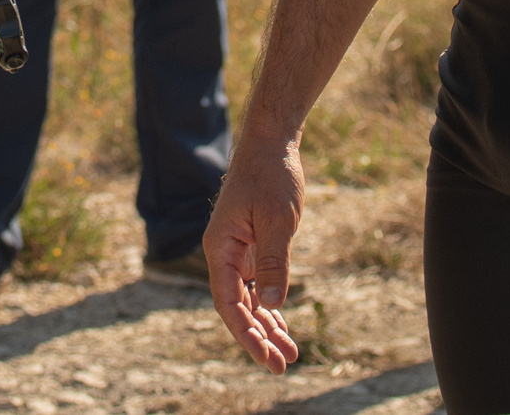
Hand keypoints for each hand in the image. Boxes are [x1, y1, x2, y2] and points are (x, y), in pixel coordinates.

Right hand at [201, 128, 305, 373]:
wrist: (272, 144)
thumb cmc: (271, 176)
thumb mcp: (277, 221)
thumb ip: (274, 263)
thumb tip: (270, 304)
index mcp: (220, 248)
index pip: (228, 303)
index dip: (246, 334)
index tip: (266, 357)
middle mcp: (224, 254)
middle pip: (238, 307)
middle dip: (259, 338)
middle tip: (282, 366)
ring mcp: (238, 251)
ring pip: (249, 299)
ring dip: (267, 326)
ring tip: (289, 354)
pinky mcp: (253, 247)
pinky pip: (258, 285)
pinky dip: (270, 305)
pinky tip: (283, 325)